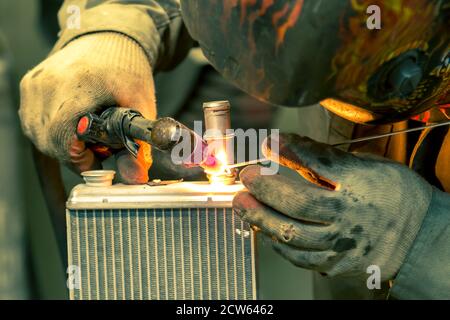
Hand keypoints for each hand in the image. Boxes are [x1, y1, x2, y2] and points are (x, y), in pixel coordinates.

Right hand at [19, 32, 154, 183]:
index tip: (99, 161)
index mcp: (80, 86)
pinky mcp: (29, 84)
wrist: (109, 38)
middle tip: (96, 147)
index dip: (81, 159)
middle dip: (74, 154)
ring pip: (38, 135)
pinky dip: (51, 130)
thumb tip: (135, 177)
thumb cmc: (126, 68)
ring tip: (86, 132)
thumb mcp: (140, 107)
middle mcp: (50, 84)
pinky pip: (33, 122)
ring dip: (61, 143)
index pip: (63, 138)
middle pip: (49, 141)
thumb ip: (138, 146)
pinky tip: (72, 122)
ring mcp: (35, 84)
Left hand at [233, 133, 432, 279]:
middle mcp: (350, 216)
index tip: (269, 142)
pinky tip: (266, 230)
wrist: (421, 239)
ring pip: (291, 234)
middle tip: (246, 177)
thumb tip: (290, 147)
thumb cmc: (394, 196)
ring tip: (242, 204)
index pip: (322, 163)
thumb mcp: (372, 167)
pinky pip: (300, 258)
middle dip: (265, 188)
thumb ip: (332, 160)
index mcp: (362, 185)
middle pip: (298, 203)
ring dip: (260, 217)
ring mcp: (342, 244)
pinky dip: (279, 243)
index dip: (291, 150)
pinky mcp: (337, 264)